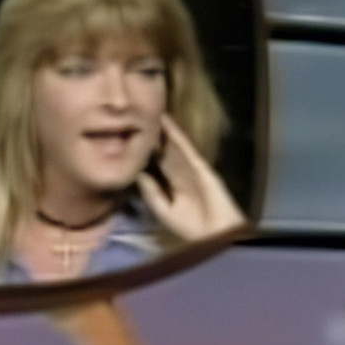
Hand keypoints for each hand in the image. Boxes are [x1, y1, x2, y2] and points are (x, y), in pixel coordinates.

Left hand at [136, 113, 247, 241]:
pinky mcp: (201, 165)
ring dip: (164, 129)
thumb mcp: (163, 210)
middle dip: (154, 135)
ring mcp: (192, 167)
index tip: (130, 136)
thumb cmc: (190, 227)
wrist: (214, 233)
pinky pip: (186, 147)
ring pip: (174, 144)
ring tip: (151, 111)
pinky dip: (176, 135)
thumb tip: (137, 173)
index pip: (156, 163)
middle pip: (165, 149)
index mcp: (173, 185)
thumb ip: (151, 193)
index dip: (145, 150)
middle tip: (138, 116)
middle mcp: (182, 172)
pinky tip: (167, 123)